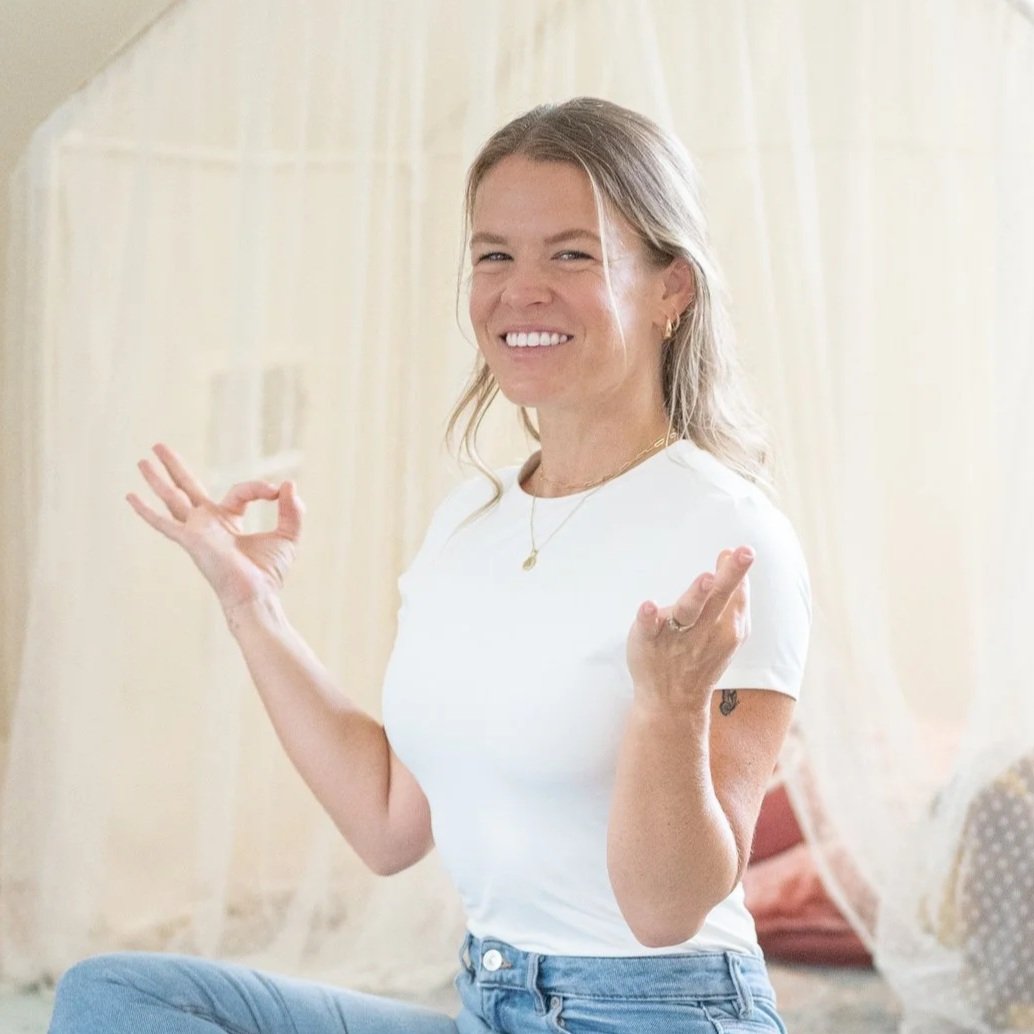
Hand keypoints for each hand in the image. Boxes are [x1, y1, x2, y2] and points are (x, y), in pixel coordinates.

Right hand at [126, 442, 305, 611]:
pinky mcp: (191, 540)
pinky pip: (164, 523)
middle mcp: (207, 524)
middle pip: (187, 487)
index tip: (276, 492)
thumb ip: (292, 510)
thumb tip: (288, 484)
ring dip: (157, 479)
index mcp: (227, 521)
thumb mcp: (287, 536)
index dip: (259, 488)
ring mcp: (196, 531)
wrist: (257, 595)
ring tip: (142, 459)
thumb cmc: (268, 573)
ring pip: (173, 498)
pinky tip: (130, 497)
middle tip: (159, 446)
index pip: (239, 491)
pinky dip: (147, 511)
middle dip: (174, 466)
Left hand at [625, 547, 753, 713]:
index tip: (742, 550)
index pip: (735, 595)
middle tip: (744, 552)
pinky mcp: (648, 642)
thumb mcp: (725, 630)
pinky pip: (648, 629)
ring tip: (706, 579)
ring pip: (688, 612)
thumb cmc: (700, 657)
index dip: (738, 572)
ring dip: (698, 595)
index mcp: (726, 626)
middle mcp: (704, 630)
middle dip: (732, 575)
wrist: (673, 703)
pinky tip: (647, 606)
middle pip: (720, 598)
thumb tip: (730, 554)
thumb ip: (732, 596)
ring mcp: (676, 637)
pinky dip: (649, 618)